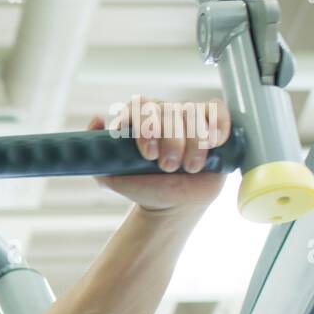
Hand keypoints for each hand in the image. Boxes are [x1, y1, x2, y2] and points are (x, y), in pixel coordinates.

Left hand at [89, 94, 230, 214]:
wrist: (172, 206)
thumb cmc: (144, 187)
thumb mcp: (111, 175)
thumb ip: (98, 151)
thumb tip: (96, 119)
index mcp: (139, 121)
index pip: (139, 107)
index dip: (145, 126)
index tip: (148, 154)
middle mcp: (163, 116)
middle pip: (168, 109)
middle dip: (170, 140)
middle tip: (168, 166)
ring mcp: (188, 119)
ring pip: (192, 113)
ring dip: (193, 143)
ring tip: (189, 168)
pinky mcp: (214, 126)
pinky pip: (217, 111)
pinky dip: (217, 124)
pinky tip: (214, 143)